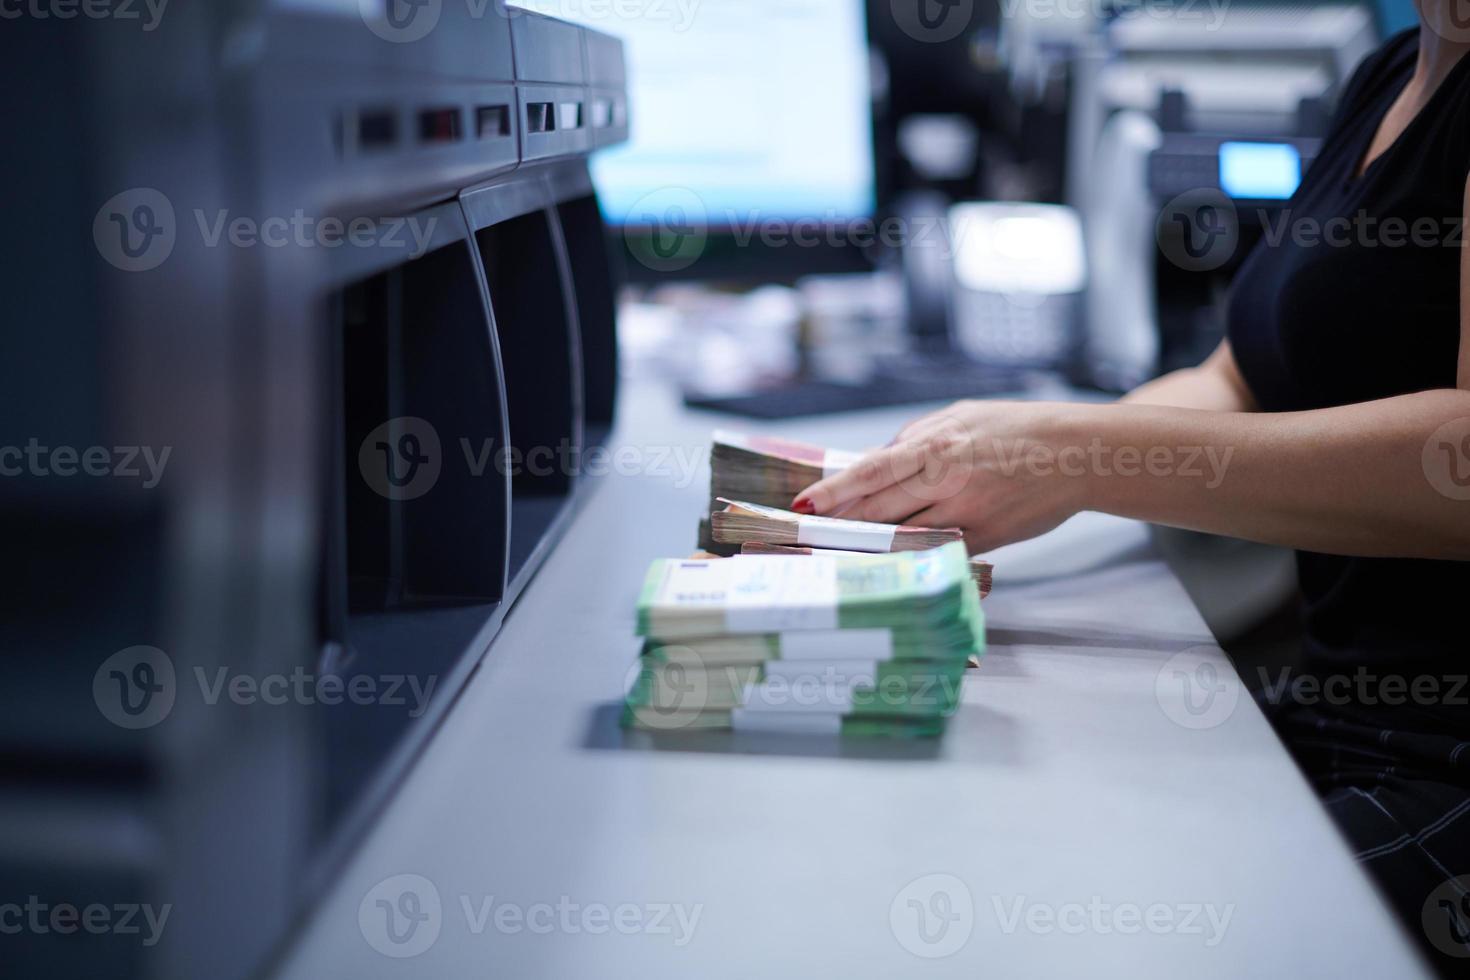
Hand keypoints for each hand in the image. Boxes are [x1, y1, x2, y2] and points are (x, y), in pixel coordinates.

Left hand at [792, 400, 1092, 553]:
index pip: (872, 471)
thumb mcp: (962, 416)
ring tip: (837, 548)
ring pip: (904, 535)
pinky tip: (887, 559)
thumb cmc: (1018, 429)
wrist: (1078, 454)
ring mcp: (966, 514)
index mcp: (938, 445)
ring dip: (868, 543)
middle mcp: (947, 480)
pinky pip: (937, 551)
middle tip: (809, 532)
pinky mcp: (986, 539)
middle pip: (880, 509)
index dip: (835, 490)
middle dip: (841, 523)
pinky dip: (910, 555)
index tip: (805, 504)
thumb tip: (876, 459)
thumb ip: (916, 437)